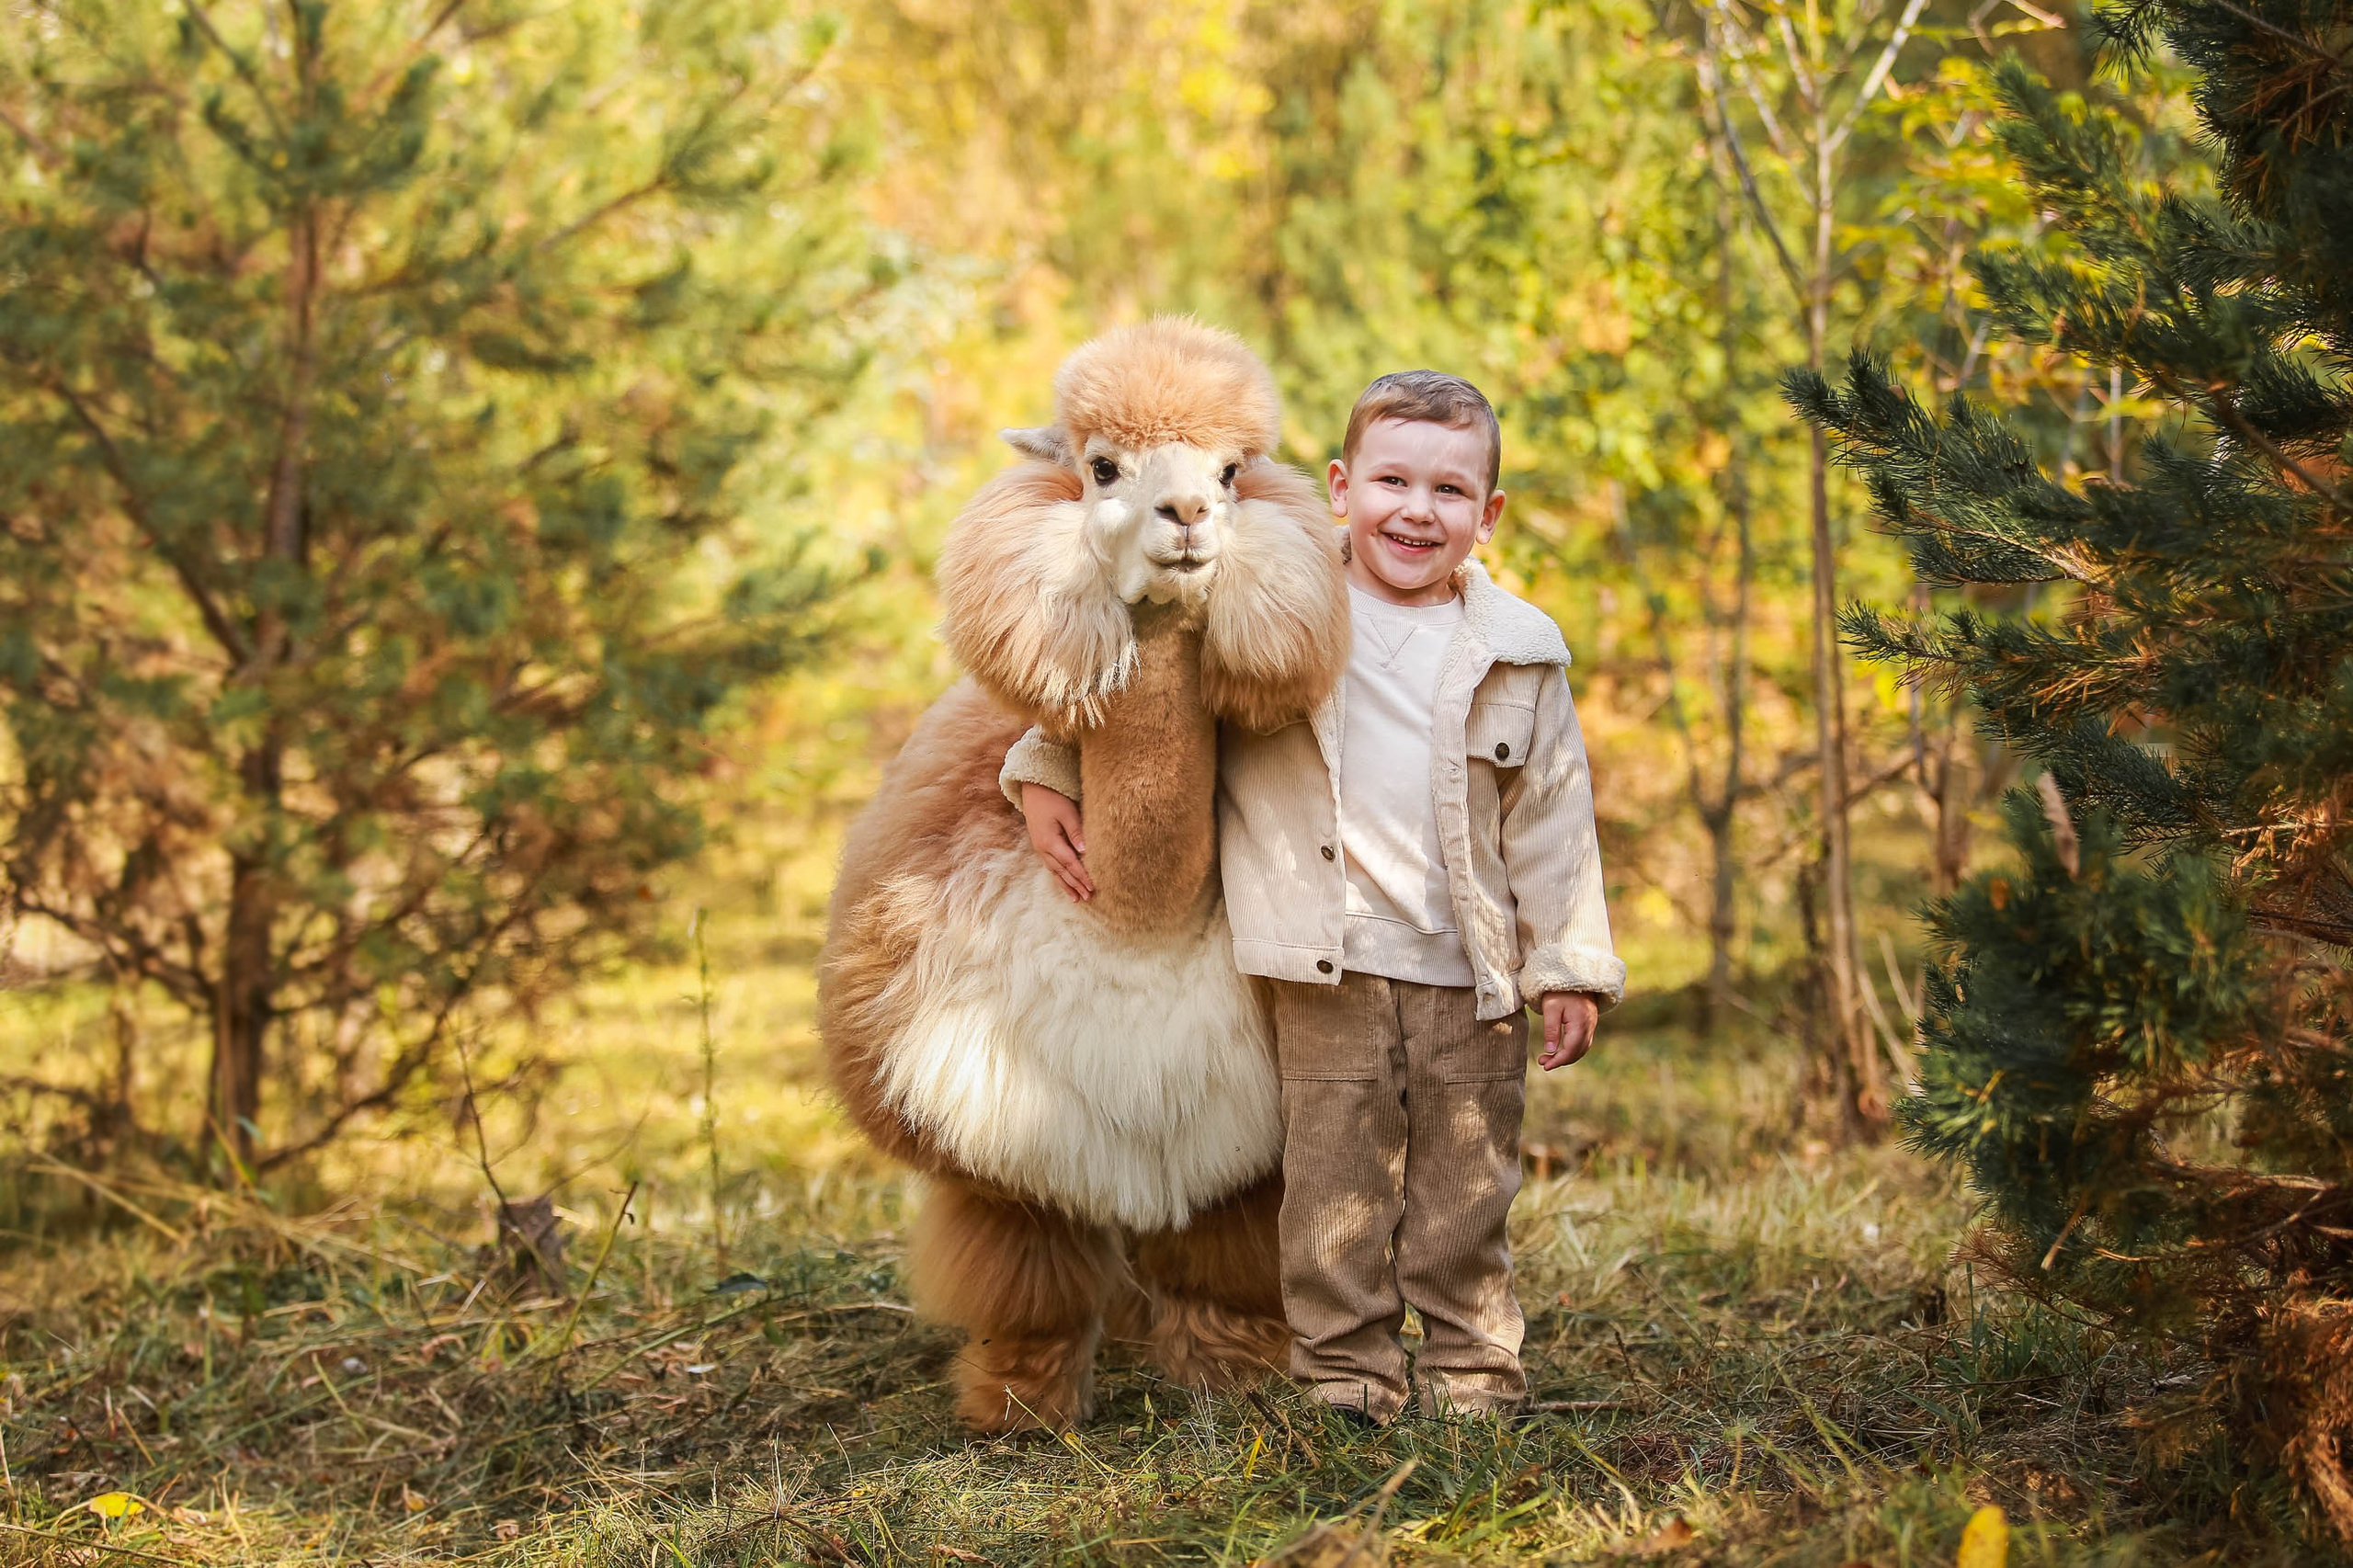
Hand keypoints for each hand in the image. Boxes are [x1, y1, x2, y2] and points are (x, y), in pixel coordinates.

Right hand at [1021, 783, 1092, 902]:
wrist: (1033, 788)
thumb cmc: (1053, 797)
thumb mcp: (1067, 812)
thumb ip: (1076, 832)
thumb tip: (1085, 852)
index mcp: (1049, 841)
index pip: (1070, 863)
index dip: (1082, 876)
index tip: (1093, 887)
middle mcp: (1042, 848)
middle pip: (1061, 871)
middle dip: (1075, 885)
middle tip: (1088, 898)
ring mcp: (1040, 847)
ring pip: (1054, 871)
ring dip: (1066, 885)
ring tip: (1076, 898)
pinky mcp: (1040, 844)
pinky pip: (1050, 865)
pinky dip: (1058, 876)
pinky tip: (1064, 882)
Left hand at [1536, 991, 1598, 1070]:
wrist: (1574, 972)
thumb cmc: (1559, 990)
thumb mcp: (1550, 1008)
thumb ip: (1551, 1030)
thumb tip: (1550, 1051)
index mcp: (1580, 1023)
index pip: (1571, 1050)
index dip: (1558, 1061)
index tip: (1544, 1065)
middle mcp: (1589, 1025)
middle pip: (1578, 1052)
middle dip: (1561, 1060)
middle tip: (1543, 1062)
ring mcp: (1592, 1024)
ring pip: (1582, 1048)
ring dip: (1567, 1056)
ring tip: (1549, 1057)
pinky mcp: (1590, 1021)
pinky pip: (1584, 1041)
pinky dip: (1574, 1049)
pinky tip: (1561, 1048)